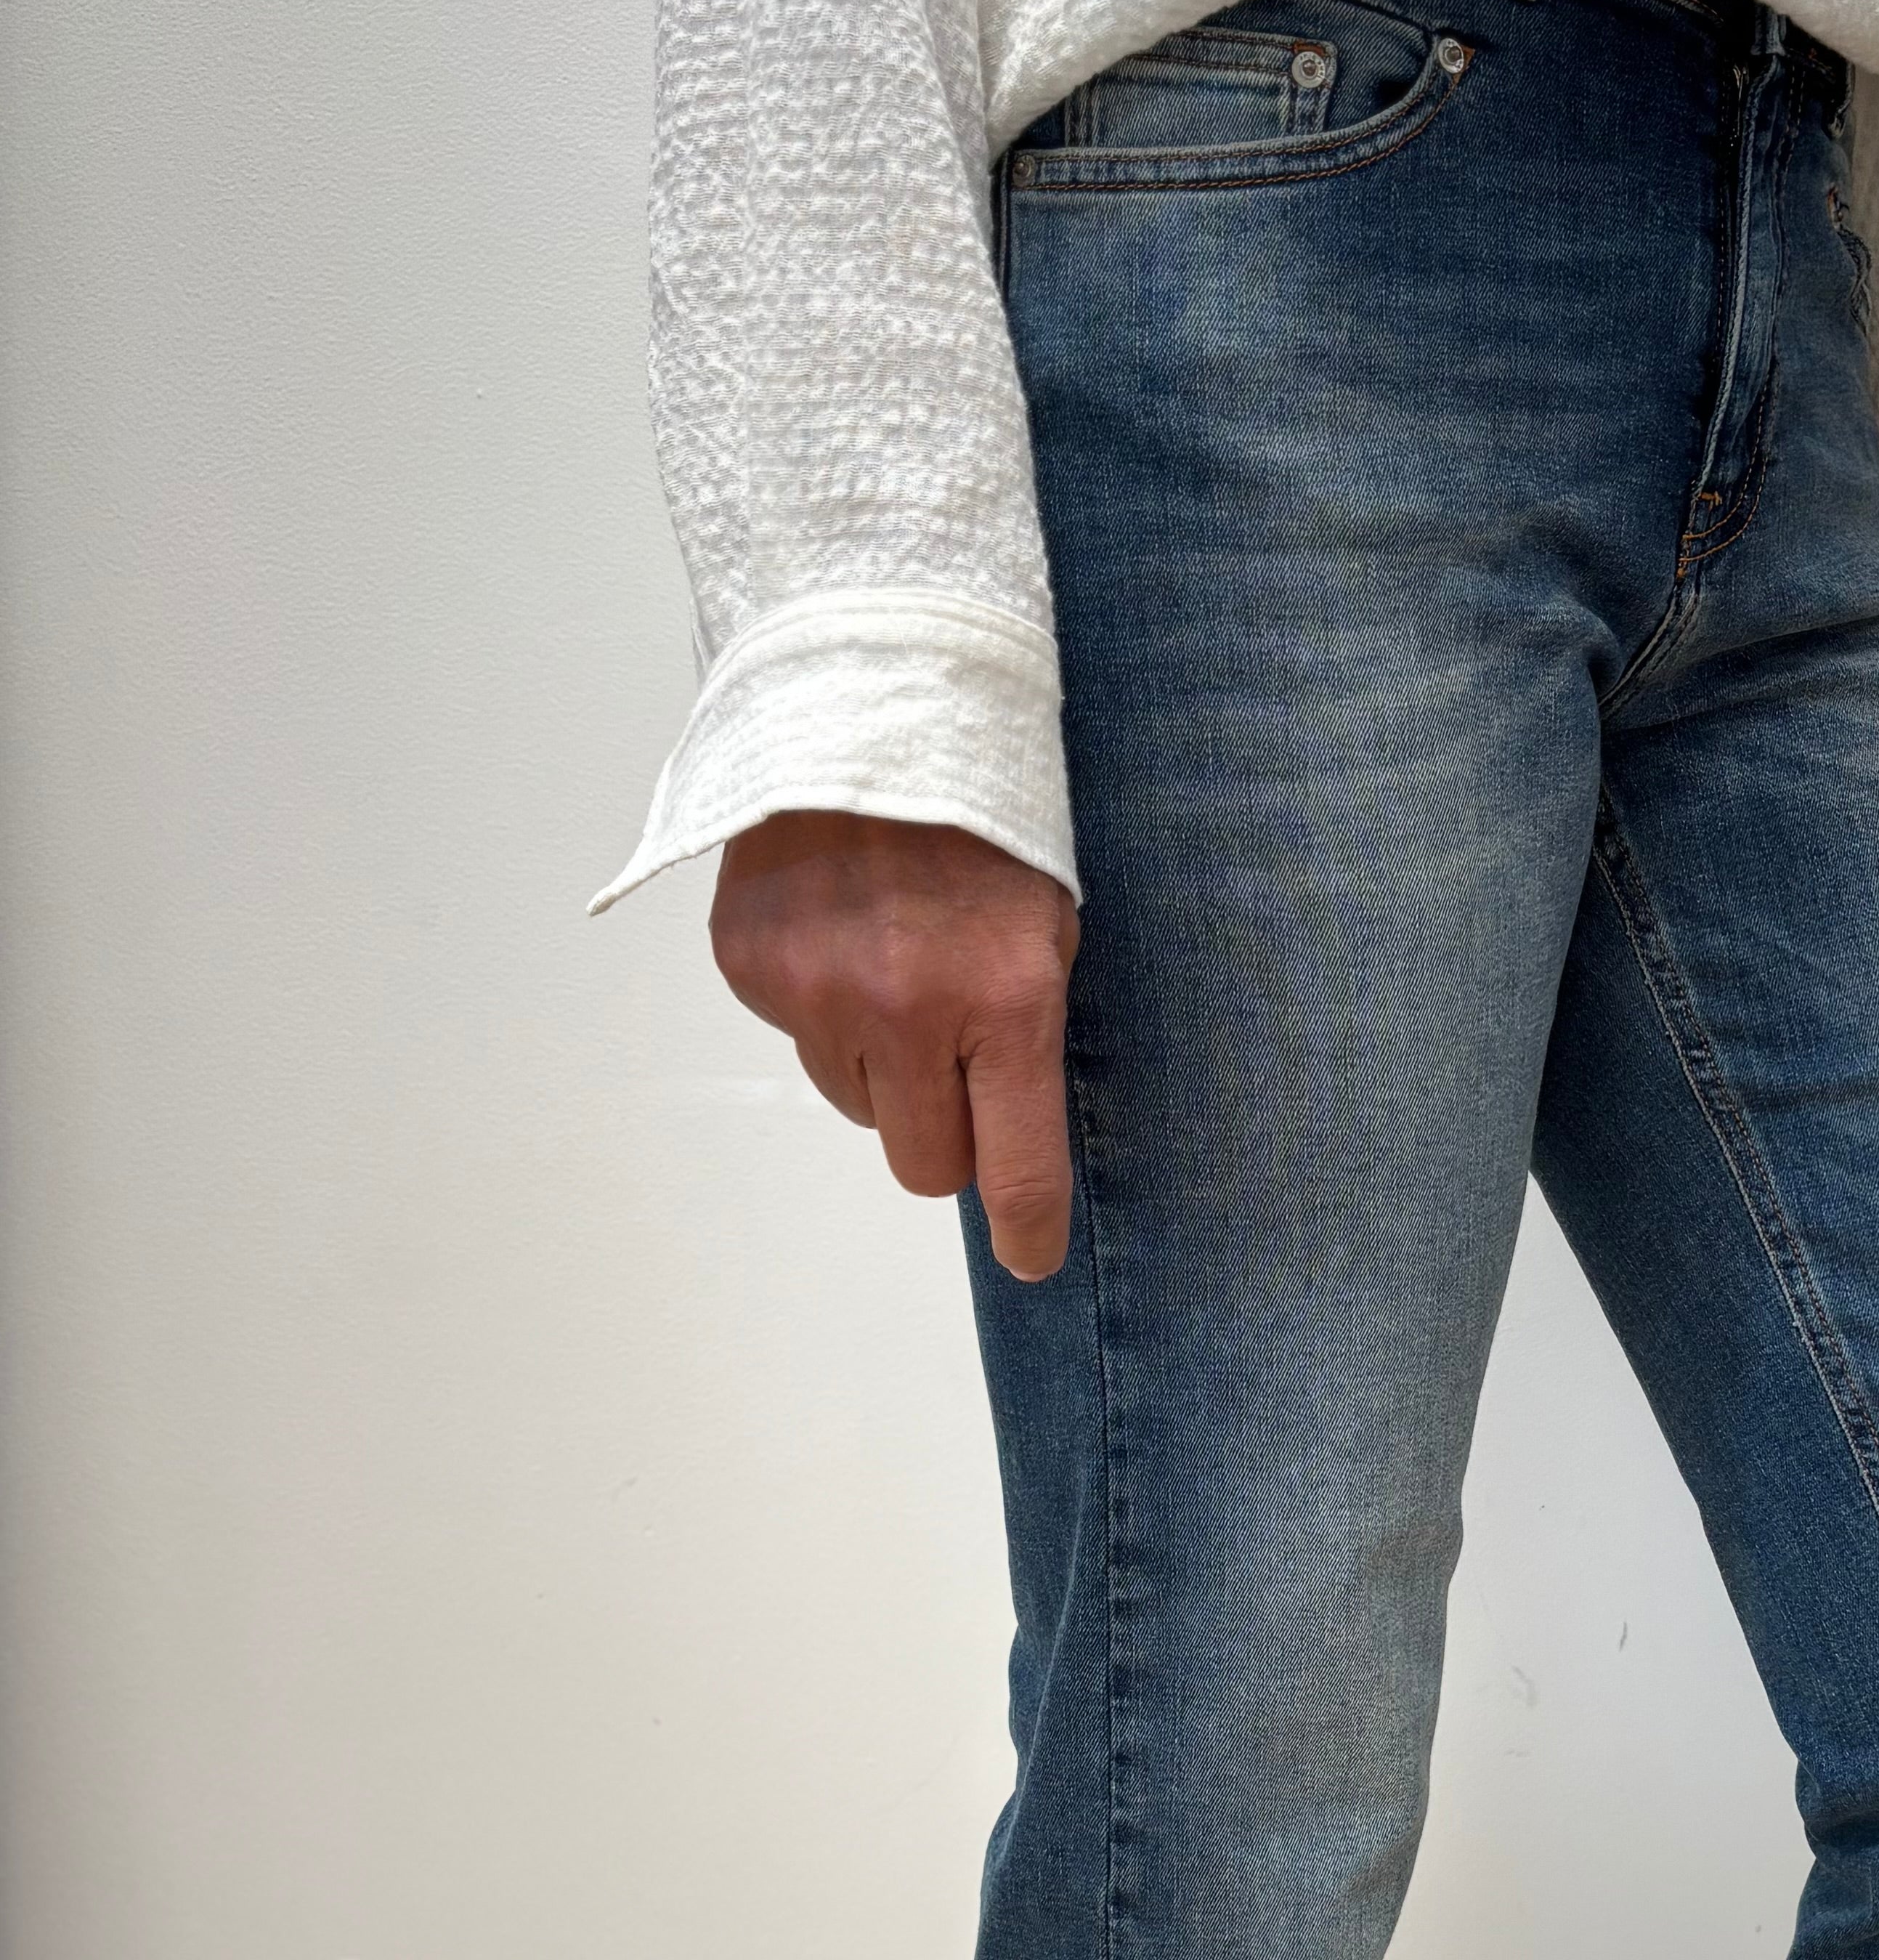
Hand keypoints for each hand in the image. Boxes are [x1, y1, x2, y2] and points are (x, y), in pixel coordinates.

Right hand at [709, 812, 1078, 1278]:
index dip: (1027, 1228)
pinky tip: (841, 931)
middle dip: (944, 1134)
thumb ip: (1027, 1035)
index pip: (1015, 1166)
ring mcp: (817, 992)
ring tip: (894, 963)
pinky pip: (797, 1037)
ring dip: (879, 1063)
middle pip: (923, 1165)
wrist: (866, 703)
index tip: (1031, 1256)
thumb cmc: (979, 815)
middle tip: (954, 1062)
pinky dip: (821, 1006)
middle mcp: (906, 1008)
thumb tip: (1007, 1143)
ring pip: (856, 1103)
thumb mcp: (1046, 920)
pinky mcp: (751, 968)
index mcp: (1003, 999)